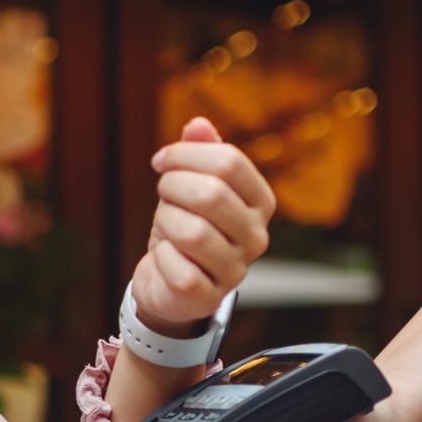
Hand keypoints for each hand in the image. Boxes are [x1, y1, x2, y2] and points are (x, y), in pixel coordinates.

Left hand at [131, 117, 274, 332]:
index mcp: (261, 202)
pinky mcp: (208, 297)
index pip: (229, 162)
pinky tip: (164, 256)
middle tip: (162, 191)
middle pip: (211, 193)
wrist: (172, 282)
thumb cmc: (185, 223)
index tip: (161, 161)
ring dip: (165, 220)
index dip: (186, 154)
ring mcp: (236, 270)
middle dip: (172, 185)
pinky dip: (161, 256)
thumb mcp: (191, 183)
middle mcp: (257, 237)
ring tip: (164, 224)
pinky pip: (178, 269)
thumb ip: (199, 152)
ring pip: (192, 232)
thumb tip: (197, 125)